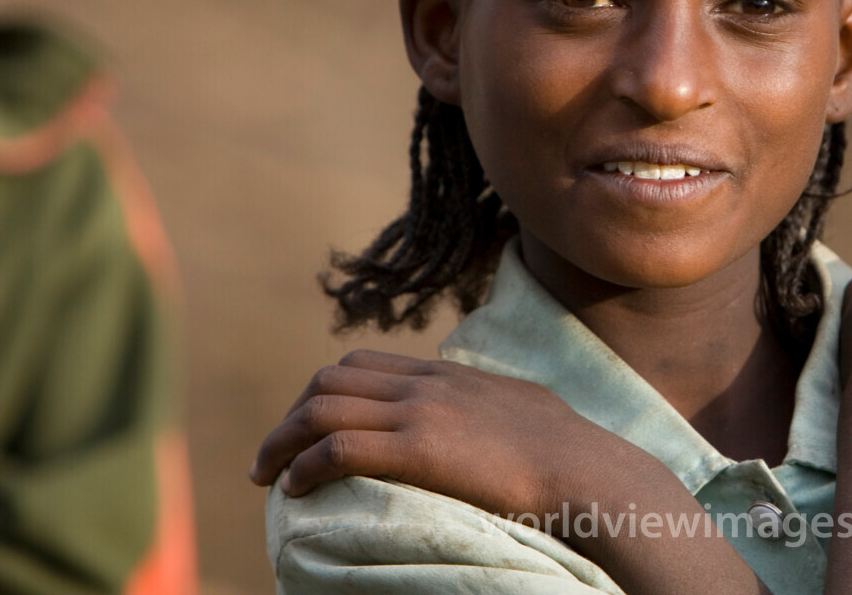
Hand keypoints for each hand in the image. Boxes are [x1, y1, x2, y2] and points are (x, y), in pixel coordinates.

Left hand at [249, 350, 623, 521]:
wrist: (586, 469)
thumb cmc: (568, 451)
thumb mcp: (522, 407)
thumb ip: (490, 404)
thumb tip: (488, 416)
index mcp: (447, 374)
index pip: (364, 364)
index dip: (324, 392)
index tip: (309, 426)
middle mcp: (427, 384)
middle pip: (331, 380)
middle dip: (292, 414)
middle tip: (274, 453)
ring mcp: (422, 413)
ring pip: (324, 409)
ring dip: (282, 440)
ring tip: (266, 474)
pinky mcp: (420, 449)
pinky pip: (340, 448)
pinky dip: (305, 465)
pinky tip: (295, 488)